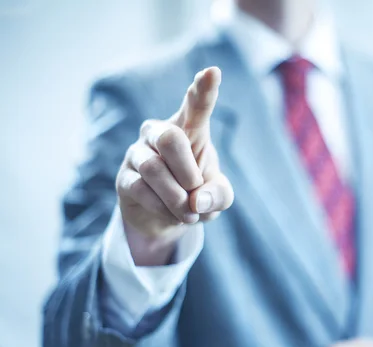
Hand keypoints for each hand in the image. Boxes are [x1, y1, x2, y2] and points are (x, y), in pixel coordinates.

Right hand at [115, 67, 233, 263]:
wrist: (167, 219)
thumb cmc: (196, 195)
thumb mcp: (217, 198)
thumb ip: (218, 195)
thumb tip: (197, 200)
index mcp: (190, 129)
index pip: (196, 105)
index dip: (203, 89)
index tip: (213, 72)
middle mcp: (159, 133)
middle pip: (169, 138)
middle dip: (186, 171)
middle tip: (195, 190)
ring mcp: (138, 153)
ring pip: (154, 169)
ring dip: (176, 197)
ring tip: (188, 213)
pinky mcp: (125, 177)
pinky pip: (141, 190)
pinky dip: (163, 208)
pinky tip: (171, 214)